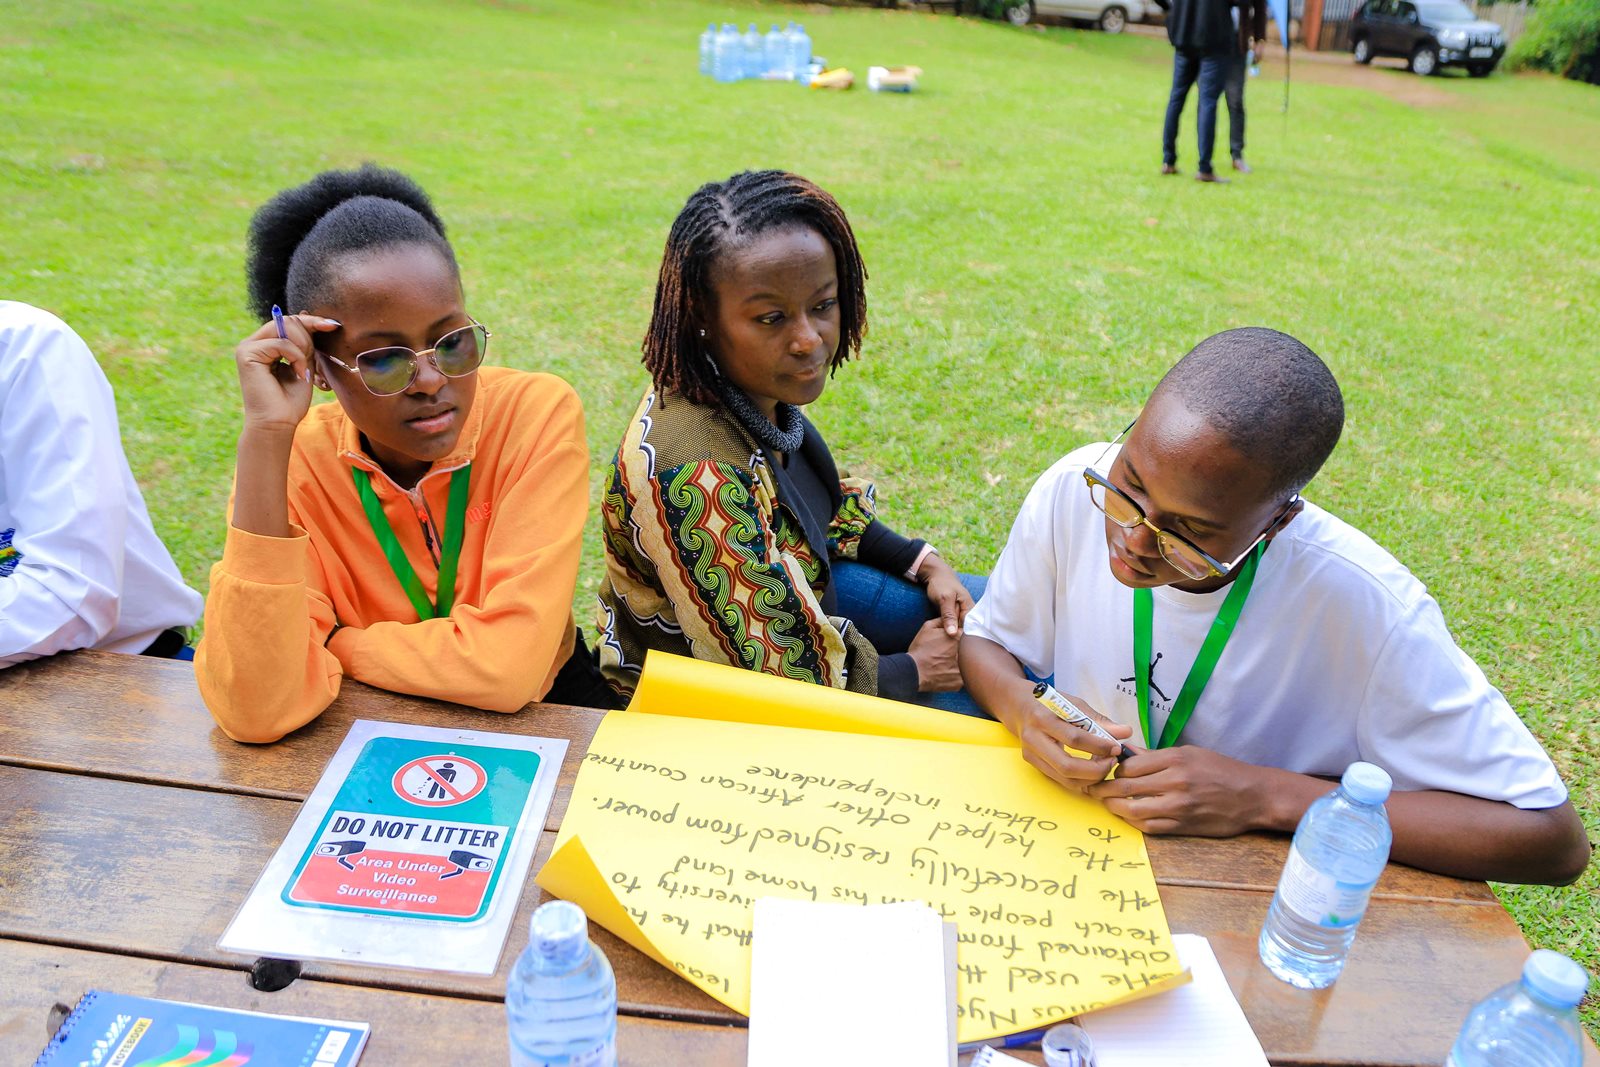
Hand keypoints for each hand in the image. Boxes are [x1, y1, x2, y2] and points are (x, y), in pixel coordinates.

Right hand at [233, 313, 340, 433]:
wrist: (278, 424)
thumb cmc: (291, 401)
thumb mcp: (303, 365)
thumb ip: (304, 345)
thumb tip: (315, 321)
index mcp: (265, 344)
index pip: (289, 322)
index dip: (311, 320)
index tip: (333, 325)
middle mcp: (254, 342)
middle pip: (287, 320)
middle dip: (307, 337)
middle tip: (309, 362)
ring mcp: (247, 347)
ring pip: (285, 327)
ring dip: (303, 348)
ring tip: (303, 370)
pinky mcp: (246, 354)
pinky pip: (281, 343)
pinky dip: (296, 358)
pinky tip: (298, 374)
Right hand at [907, 617, 961, 692]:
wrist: (913, 671)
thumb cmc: (920, 649)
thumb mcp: (928, 627)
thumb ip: (943, 621)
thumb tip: (953, 617)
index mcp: (959, 637)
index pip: (968, 633)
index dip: (961, 636)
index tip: (954, 640)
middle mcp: (964, 652)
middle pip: (970, 649)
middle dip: (962, 649)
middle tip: (949, 653)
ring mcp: (963, 669)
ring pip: (967, 664)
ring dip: (961, 662)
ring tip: (947, 663)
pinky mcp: (960, 681)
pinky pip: (963, 677)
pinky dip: (956, 675)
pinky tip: (946, 673)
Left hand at [918, 554, 973, 636]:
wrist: (936, 576)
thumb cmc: (942, 584)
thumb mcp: (944, 599)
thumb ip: (948, 615)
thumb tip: (952, 633)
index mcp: (970, 607)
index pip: (969, 627)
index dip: (961, 637)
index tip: (952, 643)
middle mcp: (968, 613)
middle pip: (965, 630)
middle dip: (957, 638)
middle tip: (946, 645)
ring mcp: (960, 615)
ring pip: (958, 630)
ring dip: (952, 635)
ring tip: (945, 643)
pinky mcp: (954, 616)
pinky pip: (953, 627)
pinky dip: (948, 631)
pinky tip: (943, 638)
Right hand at [1009, 688, 1134, 790]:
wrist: (1016, 706)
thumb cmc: (1048, 702)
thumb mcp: (1072, 703)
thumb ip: (1098, 720)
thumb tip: (1125, 732)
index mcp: (1043, 717)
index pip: (1074, 738)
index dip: (1099, 746)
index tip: (1116, 747)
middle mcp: (1033, 738)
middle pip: (1067, 766)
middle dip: (1096, 770)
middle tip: (1112, 762)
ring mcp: (1031, 754)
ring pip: (1064, 778)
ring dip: (1090, 778)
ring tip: (1104, 766)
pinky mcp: (1033, 764)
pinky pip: (1060, 779)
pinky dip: (1080, 779)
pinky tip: (1092, 771)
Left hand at [1087, 745, 1267, 835]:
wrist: (1253, 796)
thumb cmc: (1222, 770)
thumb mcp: (1190, 753)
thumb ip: (1157, 757)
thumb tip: (1127, 754)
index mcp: (1176, 759)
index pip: (1130, 764)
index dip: (1113, 768)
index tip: (1106, 770)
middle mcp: (1176, 782)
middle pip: (1126, 786)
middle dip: (1104, 789)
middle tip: (1093, 789)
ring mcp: (1179, 806)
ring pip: (1133, 809)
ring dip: (1114, 808)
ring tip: (1106, 804)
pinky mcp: (1183, 826)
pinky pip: (1150, 827)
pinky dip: (1134, 822)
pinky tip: (1127, 817)